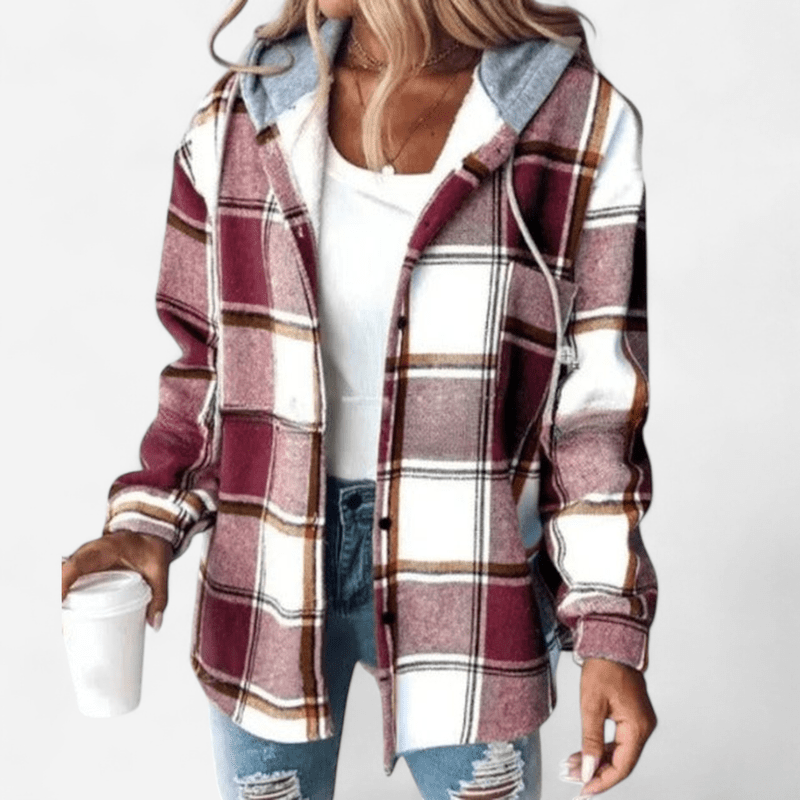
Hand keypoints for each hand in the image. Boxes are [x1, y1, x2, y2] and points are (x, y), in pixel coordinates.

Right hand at [61, 531, 172, 629]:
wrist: (148, 536)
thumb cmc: (150, 549)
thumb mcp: (159, 570)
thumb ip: (160, 595)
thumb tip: (155, 624)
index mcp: (103, 550)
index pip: (77, 564)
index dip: (64, 582)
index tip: (59, 602)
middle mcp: (87, 555)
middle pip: (62, 576)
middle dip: (58, 600)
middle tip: (65, 627)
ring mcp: (83, 564)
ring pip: (62, 580)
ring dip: (60, 602)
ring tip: (66, 629)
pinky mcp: (84, 572)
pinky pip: (69, 584)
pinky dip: (65, 600)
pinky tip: (69, 621)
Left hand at [561, 657, 656, 795]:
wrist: (610, 643)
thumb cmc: (602, 669)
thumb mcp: (591, 705)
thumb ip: (590, 740)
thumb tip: (587, 770)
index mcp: (638, 726)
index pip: (622, 766)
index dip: (602, 780)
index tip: (583, 790)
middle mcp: (643, 727)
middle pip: (621, 761)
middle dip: (595, 771)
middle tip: (571, 778)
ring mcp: (639, 721)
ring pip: (618, 752)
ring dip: (595, 760)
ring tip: (571, 766)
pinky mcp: (631, 716)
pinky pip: (617, 740)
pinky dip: (600, 748)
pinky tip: (582, 753)